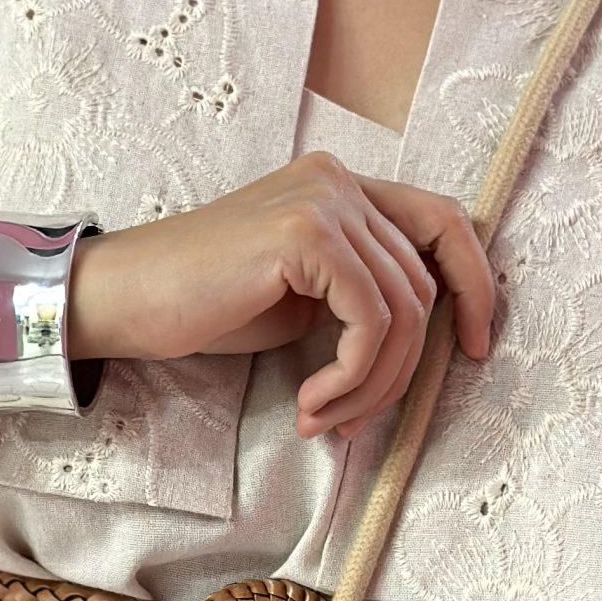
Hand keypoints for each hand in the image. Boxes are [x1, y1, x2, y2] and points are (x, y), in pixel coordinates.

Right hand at [69, 150, 496, 440]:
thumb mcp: (301, 293)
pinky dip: (352, 376)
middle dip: (405, 368)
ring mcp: (324, 200)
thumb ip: (359, 292)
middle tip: (358, 420)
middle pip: (423, 283)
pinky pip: (371, 322)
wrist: (125, 299)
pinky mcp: (306, 234)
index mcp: (341, 186)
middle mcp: (339, 181)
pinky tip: (312, 404)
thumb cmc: (203, 305)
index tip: (477, 349)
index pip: (443, 223)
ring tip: (328, 418)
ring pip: (403, 311)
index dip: (475, 284)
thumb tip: (427, 342)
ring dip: (373, 384)